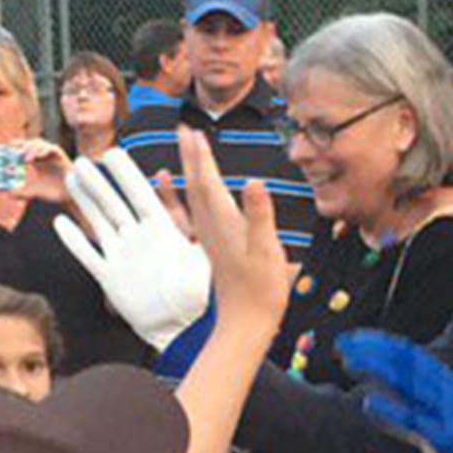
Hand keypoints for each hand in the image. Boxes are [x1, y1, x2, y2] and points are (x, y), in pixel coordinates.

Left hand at [13, 139, 72, 203]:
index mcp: (35, 161)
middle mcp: (43, 156)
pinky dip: (44, 150)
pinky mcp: (61, 157)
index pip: (23, 149)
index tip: (5, 148)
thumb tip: (8, 193)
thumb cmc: (52, 192)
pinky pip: (52, 148)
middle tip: (14, 153)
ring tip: (26, 158)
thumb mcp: (33, 192)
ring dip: (31, 148)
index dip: (15, 146)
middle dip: (21, 145)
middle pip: (30, 143)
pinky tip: (38, 157)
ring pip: (40, 143)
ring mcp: (52, 155)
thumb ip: (21, 192)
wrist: (68, 197)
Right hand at [53, 148, 211, 350]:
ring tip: (73, 177)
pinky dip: (74, 240)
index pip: (141, 196)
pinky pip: (88, 254)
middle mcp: (139, 239)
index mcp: (162, 232)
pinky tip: (60, 222)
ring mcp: (123, 256)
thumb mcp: (199, 264)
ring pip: (99, 221)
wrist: (181, 328)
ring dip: (85, 201)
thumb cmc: (198, 297)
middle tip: (84, 159)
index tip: (114, 153)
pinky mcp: (110, 277)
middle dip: (100, 182)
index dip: (127, 175)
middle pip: (115, 204)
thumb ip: (192, 242)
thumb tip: (198, 230)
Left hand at [177, 127, 287, 341]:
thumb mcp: (268, 250)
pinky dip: (193, 196)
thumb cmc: (262, 290)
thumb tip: (253, 181)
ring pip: (193, 198)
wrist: (247, 323)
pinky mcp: (213, 248)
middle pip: (195, 185)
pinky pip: (196, 214)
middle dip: (190, 156)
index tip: (193, 130)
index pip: (207, 182)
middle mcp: (212, 228)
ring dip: (189, 171)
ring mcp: (210, 239)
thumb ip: (259, 215)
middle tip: (184, 129)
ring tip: (187, 151)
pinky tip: (195, 193)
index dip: (201, 156)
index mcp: (224, 224)